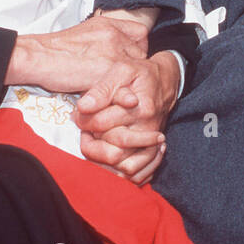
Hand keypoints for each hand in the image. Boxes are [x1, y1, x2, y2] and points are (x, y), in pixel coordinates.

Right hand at [7, 14, 148, 94]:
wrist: (37, 57)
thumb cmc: (56, 49)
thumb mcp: (85, 32)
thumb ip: (105, 38)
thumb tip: (117, 49)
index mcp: (109, 24)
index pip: (140, 33)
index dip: (137, 47)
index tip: (129, 58)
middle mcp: (114, 35)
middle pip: (140, 54)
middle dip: (133, 67)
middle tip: (120, 78)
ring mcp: (111, 53)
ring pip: (135, 72)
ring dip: (128, 82)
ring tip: (118, 91)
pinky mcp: (105, 73)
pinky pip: (124, 87)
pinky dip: (121, 96)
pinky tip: (113, 99)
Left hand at [75, 51, 180, 183]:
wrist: (165, 82)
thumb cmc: (140, 74)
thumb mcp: (121, 70)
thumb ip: (102, 89)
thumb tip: (83, 106)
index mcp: (139, 108)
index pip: (101, 124)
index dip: (83, 121)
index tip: (78, 115)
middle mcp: (147, 129)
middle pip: (112, 150)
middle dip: (91, 143)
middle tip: (85, 130)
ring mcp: (151, 143)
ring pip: (124, 167)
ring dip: (103, 160)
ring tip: (95, 143)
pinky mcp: (152, 151)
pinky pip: (136, 173)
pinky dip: (120, 172)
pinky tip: (107, 157)